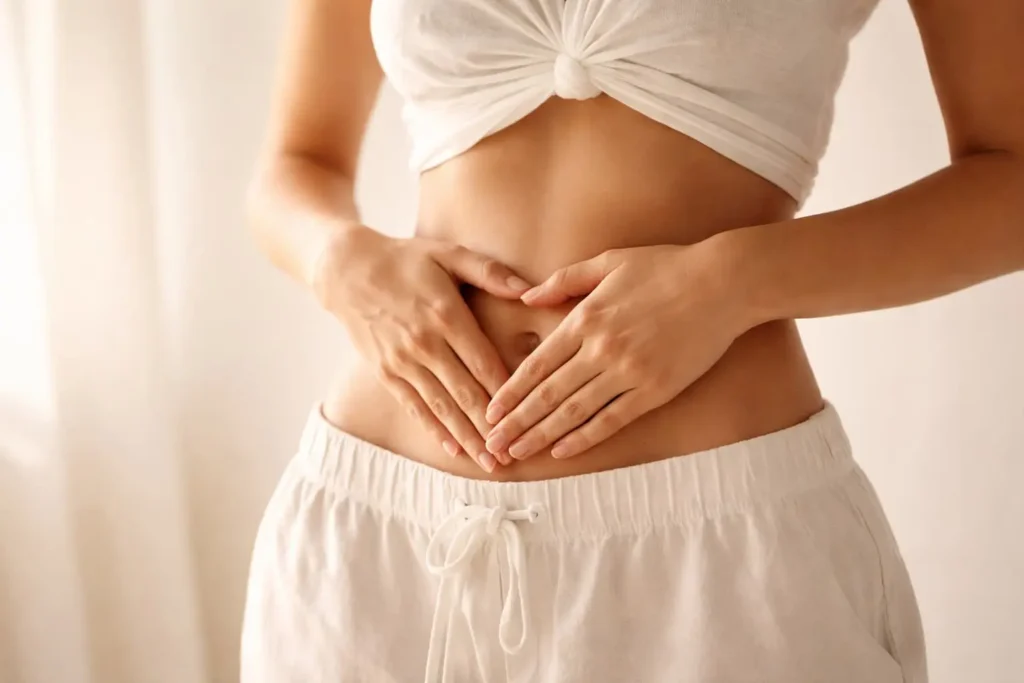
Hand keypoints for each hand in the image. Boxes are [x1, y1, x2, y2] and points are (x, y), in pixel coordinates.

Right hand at [318, 226, 531, 471]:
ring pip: (441, 407)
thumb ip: (488, 271)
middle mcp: (424, 343)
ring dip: (467, 437)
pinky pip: (414, 406)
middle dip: (491, 427)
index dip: (507, 392)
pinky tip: (453, 449)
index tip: (528, 415)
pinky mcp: (385, 372)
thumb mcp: (447, 253)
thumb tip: (527, 288)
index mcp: (446, 315)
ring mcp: (402, 361)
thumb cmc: (405, 259)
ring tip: (489, 463)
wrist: (346, 270)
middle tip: (515, 454)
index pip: (484, 362)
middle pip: (465, 392)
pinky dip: (434, 430)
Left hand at [483, 241, 750, 459]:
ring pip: (574, 412)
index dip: (510, 392)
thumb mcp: (609, 261)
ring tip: (516, 453)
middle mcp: (601, 349)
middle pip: (548, 394)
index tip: (489, 412)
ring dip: (541, 435)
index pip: (537, 365)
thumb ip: (563, 281)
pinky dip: (585, 438)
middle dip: (516, 422)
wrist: (723, 282)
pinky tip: (562, 451)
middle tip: (492, 444)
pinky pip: (613, 419)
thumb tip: (526, 299)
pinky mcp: (656, 389)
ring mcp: (629, 372)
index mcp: (585, 318)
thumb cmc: (665, 266)